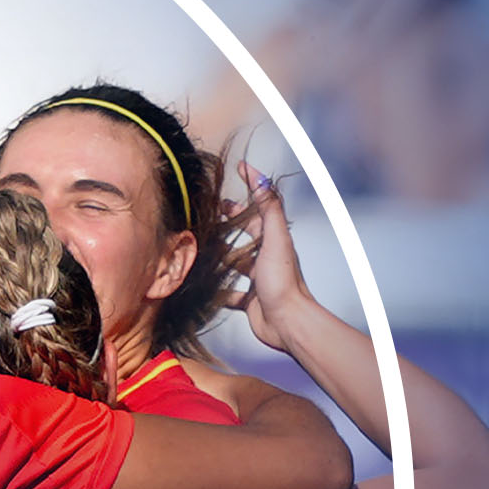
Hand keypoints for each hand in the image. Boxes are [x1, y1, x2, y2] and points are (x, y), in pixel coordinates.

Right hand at [222, 163, 316, 354]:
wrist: (287, 321)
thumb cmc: (283, 281)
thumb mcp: (276, 239)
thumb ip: (270, 210)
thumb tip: (262, 180)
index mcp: (273, 238)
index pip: (262, 204)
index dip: (252, 184)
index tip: (241, 168)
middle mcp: (266, 255)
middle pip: (246, 230)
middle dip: (231, 218)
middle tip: (212, 208)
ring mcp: (257, 277)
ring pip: (234, 259)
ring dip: (219, 252)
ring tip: (201, 244)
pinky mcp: (249, 299)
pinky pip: (229, 291)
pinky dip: (218, 288)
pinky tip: (205, 286)